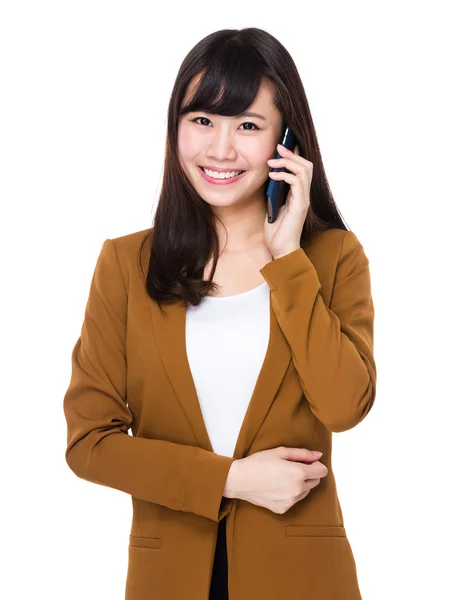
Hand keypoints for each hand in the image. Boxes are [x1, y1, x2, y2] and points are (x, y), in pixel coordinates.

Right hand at [224, 446, 327, 514]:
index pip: (322, 471)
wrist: (240, 480)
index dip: (316, 464)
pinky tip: (277, 487)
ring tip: (283, 477)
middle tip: (292, 467)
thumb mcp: (280, 452)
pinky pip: (295, 500)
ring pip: (306, 491)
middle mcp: (298, 490)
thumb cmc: (259, 462)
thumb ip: (302, 453)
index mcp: (299, 473)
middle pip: (316, 481)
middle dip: (309, 473)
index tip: (307, 461)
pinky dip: (291, 493)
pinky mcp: (283, 509)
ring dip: (300, 484)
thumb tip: (319, 455)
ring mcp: (291, 501)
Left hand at [264, 143, 312, 258]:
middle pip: (306, 165)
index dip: (294, 155)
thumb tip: (268, 177)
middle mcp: (304, 195)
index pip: (302, 169)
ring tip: (272, 161)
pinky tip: (272, 176)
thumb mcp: (272, 207)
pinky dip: (284, 175)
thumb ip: (274, 193)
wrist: (281, 250)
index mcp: (298, 195)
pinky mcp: (300, 206)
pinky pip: (297, 183)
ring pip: (304, 170)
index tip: (281, 146)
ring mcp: (303, 200)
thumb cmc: (276, 232)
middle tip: (278, 148)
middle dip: (292, 154)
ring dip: (288, 162)